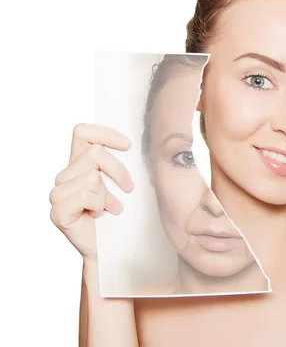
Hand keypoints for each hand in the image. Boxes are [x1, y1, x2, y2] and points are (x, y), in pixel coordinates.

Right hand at [49, 123, 133, 257]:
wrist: (110, 248)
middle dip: (119, 170)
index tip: (127, 145)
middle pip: (94, 153)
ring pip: (91, 176)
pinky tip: (99, 215)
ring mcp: (58, 193)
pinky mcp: (58, 211)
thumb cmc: (118, 215)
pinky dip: (99, 205)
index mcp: (79, 165)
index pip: (83, 133)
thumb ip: (117, 162)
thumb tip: (131, 144)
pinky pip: (85, 195)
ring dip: (108, 194)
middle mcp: (66, 176)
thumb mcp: (120, 183)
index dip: (104, 133)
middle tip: (129, 189)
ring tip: (110, 208)